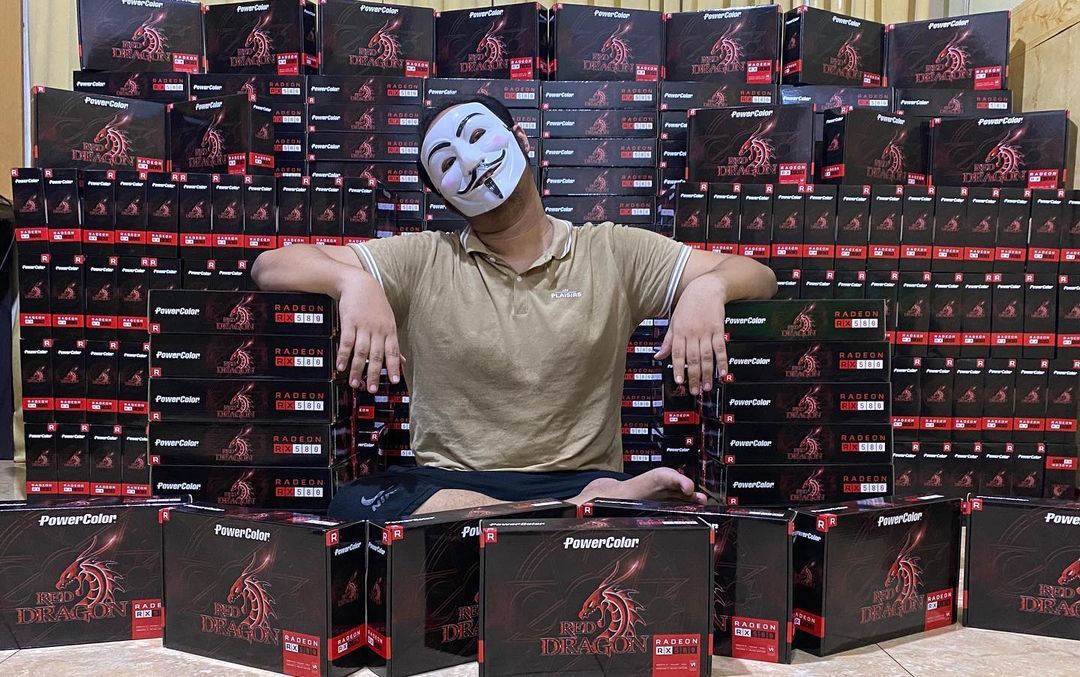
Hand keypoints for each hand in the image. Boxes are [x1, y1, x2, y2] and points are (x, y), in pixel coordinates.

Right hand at [333, 268, 402, 392]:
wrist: (359, 283)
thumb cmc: (375, 304)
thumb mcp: (389, 322)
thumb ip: (392, 343)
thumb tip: (402, 360)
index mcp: (389, 331)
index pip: (393, 352)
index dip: (394, 367)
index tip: (394, 381)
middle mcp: (377, 330)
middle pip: (377, 355)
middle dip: (375, 374)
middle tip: (372, 389)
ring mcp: (363, 326)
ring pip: (361, 352)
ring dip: (358, 369)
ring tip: (355, 383)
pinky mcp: (349, 322)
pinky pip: (346, 342)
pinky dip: (343, 355)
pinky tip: (341, 366)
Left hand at [654, 275, 727, 395]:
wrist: (706, 288)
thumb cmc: (688, 304)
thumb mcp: (673, 321)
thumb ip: (667, 341)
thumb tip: (658, 356)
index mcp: (679, 332)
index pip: (677, 354)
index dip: (678, 368)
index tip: (679, 382)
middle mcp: (692, 334)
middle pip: (692, 359)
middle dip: (693, 376)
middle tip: (695, 390)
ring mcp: (706, 332)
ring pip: (706, 356)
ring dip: (707, 373)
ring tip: (707, 386)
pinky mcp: (718, 329)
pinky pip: (720, 348)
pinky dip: (722, 361)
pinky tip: (723, 372)